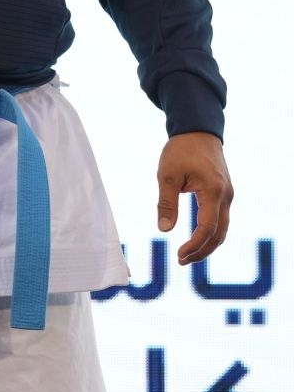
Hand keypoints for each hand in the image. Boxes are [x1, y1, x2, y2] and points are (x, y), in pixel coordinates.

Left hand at [156, 131, 232, 263]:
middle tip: (181, 261)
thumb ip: (166, 203)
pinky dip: (211, 233)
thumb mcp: (167, 175)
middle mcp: (226, 196)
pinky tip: (196, 239)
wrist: (198, 130)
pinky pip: (221, 219)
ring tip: (187, 255)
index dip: (194, 245)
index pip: (207, 228)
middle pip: (219, 234)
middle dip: (202, 251)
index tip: (179, 255)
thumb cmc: (181, 150)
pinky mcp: (224, 193)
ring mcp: (227, 195)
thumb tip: (164, 230)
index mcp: (213, 191)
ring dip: (207, 244)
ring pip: (223, 229)